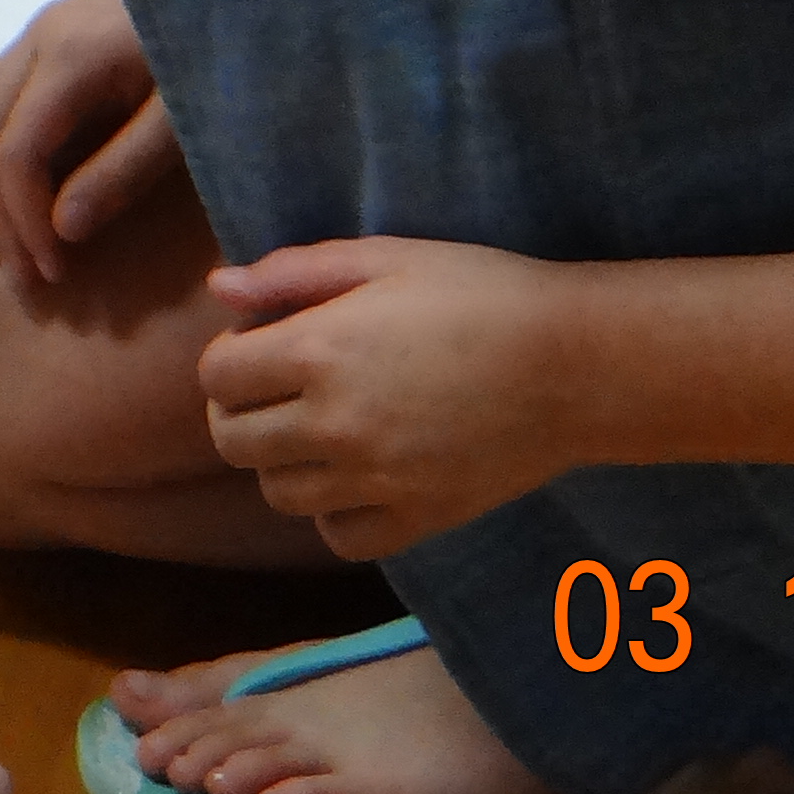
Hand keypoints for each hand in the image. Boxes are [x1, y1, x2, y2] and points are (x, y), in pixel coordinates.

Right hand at [0, 0, 173, 286]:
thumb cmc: (227, 56)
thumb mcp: (188, 123)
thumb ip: (124, 172)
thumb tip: (61, 232)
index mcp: (71, 54)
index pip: (16, 151)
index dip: (24, 220)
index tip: (53, 274)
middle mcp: (39, 34)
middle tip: (19, 275)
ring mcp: (41, 29)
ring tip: (10, 245)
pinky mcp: (53, 35)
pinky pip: (3, 99)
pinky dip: (0, 154)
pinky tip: (22, 193)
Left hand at [196, 237, 582, 557]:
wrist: (577, 364)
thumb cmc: (481, 294)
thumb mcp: (384, 258)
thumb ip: (292, 273)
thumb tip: (220, 285)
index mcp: (320, 351)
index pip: (216, 376)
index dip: (228, 354)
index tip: (259, 341)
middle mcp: (336, 424)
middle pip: (232, 441)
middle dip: (239, 409)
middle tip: (275, 386)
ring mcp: (377, 480)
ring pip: (277, 493)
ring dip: (281, 460)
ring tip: (318, 426)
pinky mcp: (418, 518)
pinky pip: (338, 535)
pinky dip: (333, 511)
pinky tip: (356, 474)